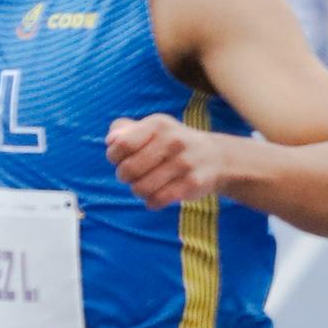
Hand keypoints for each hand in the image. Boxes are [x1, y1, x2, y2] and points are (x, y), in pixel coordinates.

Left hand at [107, 113, 231, 207]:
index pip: (122, 144)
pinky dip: (152, 202)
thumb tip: (110, 141)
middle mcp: (172, 140)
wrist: (217, 158)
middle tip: (133, 176)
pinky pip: (158, 200)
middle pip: (128, 170)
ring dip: (138, 191)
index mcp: (158, 124)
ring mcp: (184, 163)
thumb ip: (126, 130)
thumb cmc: (174, 143)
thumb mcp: (153, 128)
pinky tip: (156, 198)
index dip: (114, 157)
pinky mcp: (192, 184)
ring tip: (145, 187)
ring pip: (141, 188)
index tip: (120, 160)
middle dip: (125, 177)